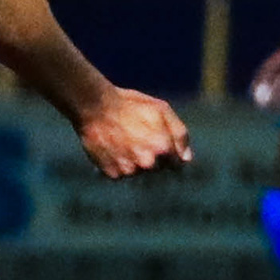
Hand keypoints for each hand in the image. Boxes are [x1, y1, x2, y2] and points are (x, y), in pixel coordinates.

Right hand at [75, 87, 190, 179]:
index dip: (168, 153)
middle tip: (136, 138)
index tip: (157, 141)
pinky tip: (113, 148)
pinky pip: (121, 174)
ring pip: (138, 172)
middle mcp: (147, 164)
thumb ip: (179, 134)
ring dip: (134, 162)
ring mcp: (129, 170)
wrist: (94, 107)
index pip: (176, 165)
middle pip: (157, 169)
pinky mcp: (112, 174)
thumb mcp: (161, 109)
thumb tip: (186, 159)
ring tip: (122, 141)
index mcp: (163, 148)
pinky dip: (118, 164)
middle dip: (151, 157)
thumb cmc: (130, 105)